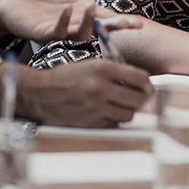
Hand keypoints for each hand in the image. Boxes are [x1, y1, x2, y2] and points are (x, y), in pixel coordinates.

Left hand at [0, 0, 144, 43]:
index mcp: (82, 10)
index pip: (107, 17)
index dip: (122, 21)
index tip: (139, 23)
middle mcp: (74, 22)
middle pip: (99, 29)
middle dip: (114, 28)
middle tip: (128, 24)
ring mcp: (59, 29)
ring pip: (80, 34)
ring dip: (88, 22)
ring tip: (92, 6)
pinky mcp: (42, 32)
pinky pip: (56, 31)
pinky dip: (63, 22)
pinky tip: (67, 9)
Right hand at [19, 60, 152, 126]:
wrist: (40, 92)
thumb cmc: (65, 77)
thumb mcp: (89, 64)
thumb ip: (113, 71)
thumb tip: (137, 82)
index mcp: (102, 68)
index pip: (139, 78)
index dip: (147, 84)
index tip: (148, 87)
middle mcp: (101, 87)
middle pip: (138, 99)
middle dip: (142, 100)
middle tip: (140, 99)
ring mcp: (96, 107)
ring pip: (128, 114)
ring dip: (128, 111)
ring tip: (121, 105)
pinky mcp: (90, 122)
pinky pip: (113, 124)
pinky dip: (114, 120)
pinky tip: (107, 113)